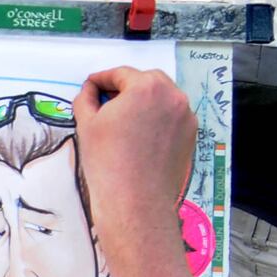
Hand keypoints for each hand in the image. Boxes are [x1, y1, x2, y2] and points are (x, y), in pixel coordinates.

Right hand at [73, 68, 195, 271]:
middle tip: (106, 104)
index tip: (90, 87)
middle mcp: (172, 95)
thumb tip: (88, 90)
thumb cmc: (108, 163)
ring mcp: (185, 115)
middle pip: (145, 81)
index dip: (101, 79)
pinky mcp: (190, 134)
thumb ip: (85, 99)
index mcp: (146, 87)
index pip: (120, 73)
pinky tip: (139, 139)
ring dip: (143, 103)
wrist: (135, 203)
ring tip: (123, 123)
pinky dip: (156, 120)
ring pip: (161, 98)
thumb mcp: (86, 126)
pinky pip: (171, 118)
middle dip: (125, 88)